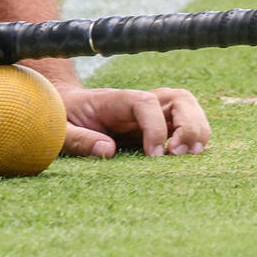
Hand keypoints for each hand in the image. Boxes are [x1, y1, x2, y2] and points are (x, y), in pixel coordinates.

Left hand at [60, 85, 208, 158]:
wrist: (61, 108)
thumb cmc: (60, 117)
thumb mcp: (59, 129)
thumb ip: (79, 139)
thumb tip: (107, 150)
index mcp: (114, 99)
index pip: (146, 102)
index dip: (155, 127)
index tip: (154, 154)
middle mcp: (138, 102)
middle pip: (179, 98)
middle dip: (189, 124)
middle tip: (180, 154)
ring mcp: (150, 112)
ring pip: (188, 109)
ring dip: (197, 130)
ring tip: (190, 156)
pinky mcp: (156, 125)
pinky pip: (184, 125)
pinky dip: (194, 138)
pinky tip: (186, 158)